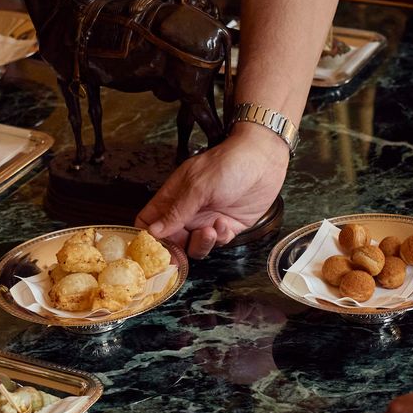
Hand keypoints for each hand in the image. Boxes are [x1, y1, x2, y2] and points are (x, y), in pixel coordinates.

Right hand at [135, 122, 288, 257]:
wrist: (264, 161)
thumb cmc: (229, 163)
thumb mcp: (198, 187)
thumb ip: (176, 211)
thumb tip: (153, 231)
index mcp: (174, 196)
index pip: (149, 219)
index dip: (147, 235)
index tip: (151, 248)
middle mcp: (188, 210)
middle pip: (171, 239)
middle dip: (175, 248)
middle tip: (181, 251)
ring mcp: (207, 219)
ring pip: (194, 246)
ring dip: (200, 244)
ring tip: (209, 231)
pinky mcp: (227, 227)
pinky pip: (217, 243)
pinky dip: (219, 238)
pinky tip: (225, 223)